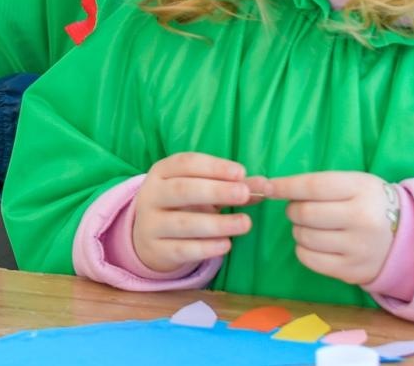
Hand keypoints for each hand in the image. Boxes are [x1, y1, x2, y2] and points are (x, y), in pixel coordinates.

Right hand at [131, 152, 257, 274]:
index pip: (186, 163)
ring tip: (245, 223)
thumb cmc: (182, 206)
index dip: (214, 166)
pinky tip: (227, 244)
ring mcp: (151, 223)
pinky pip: (182, 249)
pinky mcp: (156, 249)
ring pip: (182, 223)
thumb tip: (265, 186)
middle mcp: (151, 195)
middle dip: (215, 191)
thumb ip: (232, 186)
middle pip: (182, 190)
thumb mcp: (202, 191)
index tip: (241, 173)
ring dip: (216, 223)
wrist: (148, 237)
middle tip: (244, 194)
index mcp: (162, 172)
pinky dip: (206, 248)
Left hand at [257, 171, 394, 285]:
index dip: (285, 186)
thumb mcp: (354, 184)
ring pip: (304, 236)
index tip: (268, 187)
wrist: (406, 237)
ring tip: (313, 227)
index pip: (313, 186)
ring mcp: (358, 248)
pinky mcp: (352, 271)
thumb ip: (318, 184)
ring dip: (298, 230)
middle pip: (305, 213)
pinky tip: (314, 244)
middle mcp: (362, 219)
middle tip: (300, 210)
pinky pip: (309, 259)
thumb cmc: (369, 203)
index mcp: (361, 189)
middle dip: (293, 210)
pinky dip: (303, 250)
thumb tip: (269, 187)